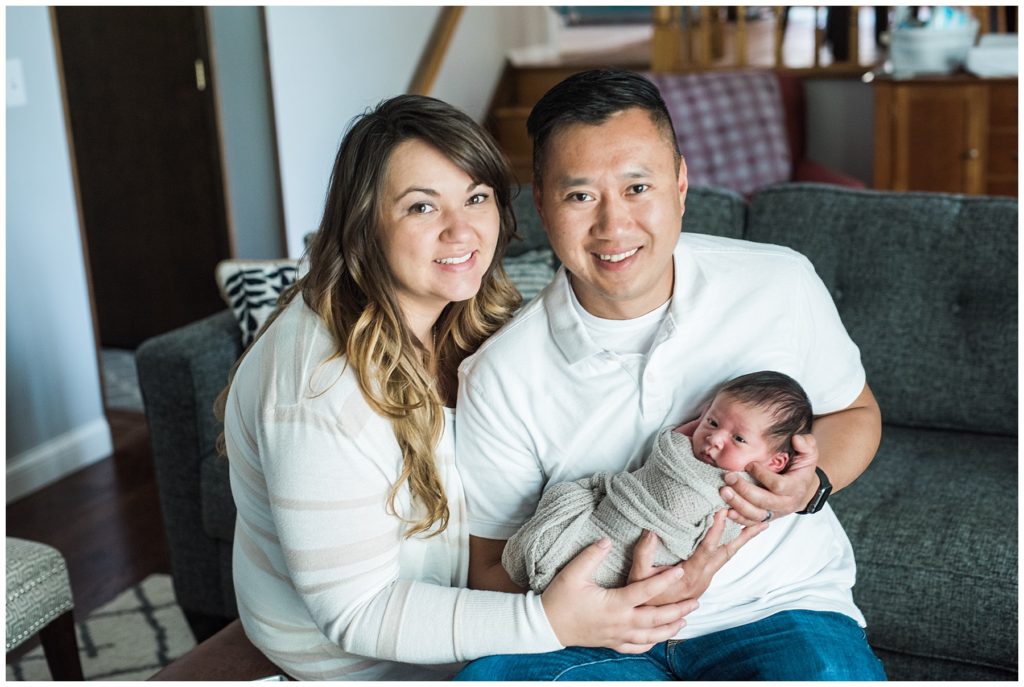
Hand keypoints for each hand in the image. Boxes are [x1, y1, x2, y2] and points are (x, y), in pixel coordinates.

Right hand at [541, 538, 697, 652]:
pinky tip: (657, 638)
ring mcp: (617, 635)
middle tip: (695, 602)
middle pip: (656, 618)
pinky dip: (650, 643)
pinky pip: (636, 647)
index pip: (646, 591)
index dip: (665, 580)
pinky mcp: (611, 642)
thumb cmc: (559, 599)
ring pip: (650, 635)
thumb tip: (607, 540)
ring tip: (684, 621)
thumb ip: (592, 555)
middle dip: (677, 610)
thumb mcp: (573, 573)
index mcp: (614, 604)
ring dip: (669, 628)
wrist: (546, 626)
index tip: (681, 570)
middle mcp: (620, 622)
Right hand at [627, 511, 765, 605]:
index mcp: (689, 577)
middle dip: (744, 536)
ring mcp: (704, 581)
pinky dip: (729, 546)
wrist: (648, 619)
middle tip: (759, 520)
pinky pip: (720, 560)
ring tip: (756, 525)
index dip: (716, 531)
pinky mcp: (703, 580)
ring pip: (726, 557)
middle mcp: (702, 579)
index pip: (707, 550)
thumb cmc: (641, 596)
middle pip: (727, 554)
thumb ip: (644, 554)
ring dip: (741, 541)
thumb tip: (651, 532)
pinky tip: (733, 537)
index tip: (723, 513)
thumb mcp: (638, 576)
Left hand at [720, 433, 818, 525]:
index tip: (749, 464)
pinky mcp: (765, 518)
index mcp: (795, 487)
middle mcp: (785, 503)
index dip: (762, 475)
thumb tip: (797, 439)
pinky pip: (751, 523)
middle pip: (764, 501)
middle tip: (728, 477)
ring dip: (738, 504)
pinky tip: (725, 510)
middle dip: (744, 490)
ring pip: (755, 514)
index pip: (778, 485)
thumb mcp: (808, 455)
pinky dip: (738, 519)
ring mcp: (775, 513)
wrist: (802, 490)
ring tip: (724, 492)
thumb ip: (806, 444)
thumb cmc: (801, 469)